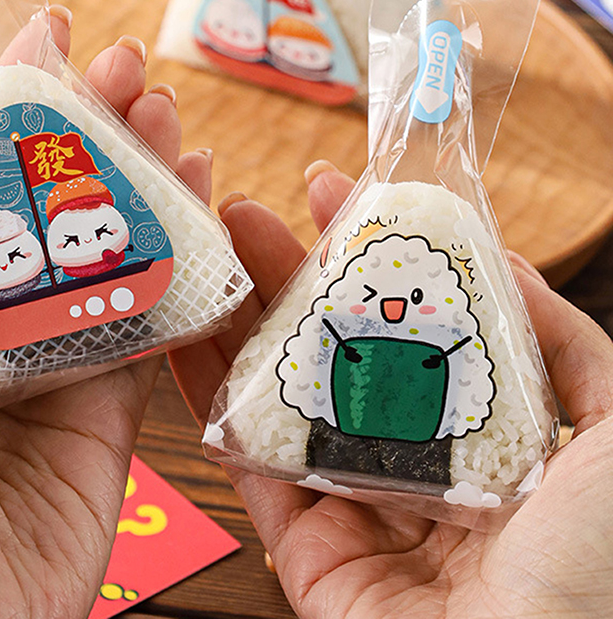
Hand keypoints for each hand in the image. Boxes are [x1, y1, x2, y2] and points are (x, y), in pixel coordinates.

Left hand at [0, 13, 210, 618]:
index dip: (17, 105)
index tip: (48, 38)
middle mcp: (1, 319)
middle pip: (61, 204)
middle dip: (95, 128)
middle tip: (129, 69)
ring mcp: (64, 355)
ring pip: (118, 246)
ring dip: (146, 176)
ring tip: (168, 117)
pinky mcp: (116, 400)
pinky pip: (156, 315)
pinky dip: (183, 255)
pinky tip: (200, 201)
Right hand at [170, 162, 612, 617]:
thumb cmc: (594, 563)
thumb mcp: (610, 426)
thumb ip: (565, 342)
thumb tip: (505, 263)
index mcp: (477, 425)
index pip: (407, 320)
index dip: (368, 252)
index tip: (333, 191)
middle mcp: (412, 454)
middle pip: (334, 350)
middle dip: (286, 273)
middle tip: (245, 214)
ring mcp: (354, 499)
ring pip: (282, 398)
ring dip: (239, 323)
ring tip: (205, 257)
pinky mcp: (306, 548)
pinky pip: (250, 465)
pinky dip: (211, 404)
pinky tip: (184, 343)